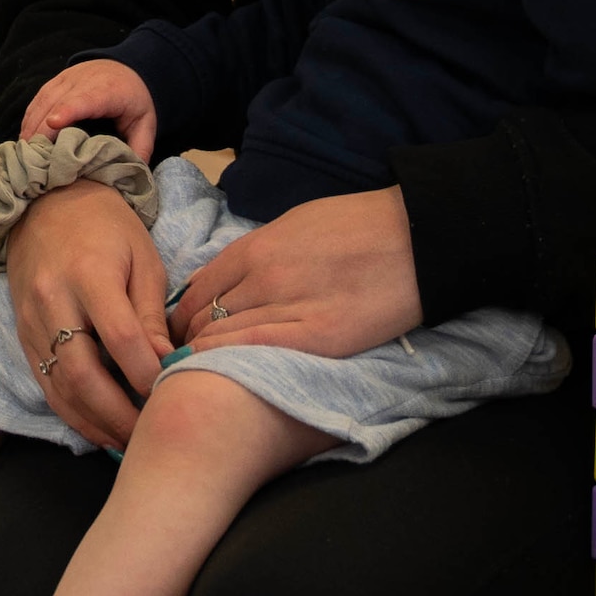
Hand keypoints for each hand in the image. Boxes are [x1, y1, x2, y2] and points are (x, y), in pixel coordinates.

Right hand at [5, 180, 168, 449]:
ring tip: (126, 442)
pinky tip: (99, 429)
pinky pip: (46, 384)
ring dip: (94, 422)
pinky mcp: (22, 335)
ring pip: (59, 387)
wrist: (46, 202)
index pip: (120, 338)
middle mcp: (53, 301)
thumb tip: (166, 363)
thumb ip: (151, 314)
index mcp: (90, 275)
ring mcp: (31, 321)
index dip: (146, 373)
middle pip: (83, 373)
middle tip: (148, 434)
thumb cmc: (107, 227)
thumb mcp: (143, 259)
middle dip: (118, 413)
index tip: (169, 391)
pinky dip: (72, 413)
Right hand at [16, 57, 160, 159]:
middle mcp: (84, 80)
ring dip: (31, 126)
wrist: (128, 68)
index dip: (68, 111)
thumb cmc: (136, 100)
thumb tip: (130, 174)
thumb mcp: (146, 124)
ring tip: (25, 153)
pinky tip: (25, 138)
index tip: (53, 124)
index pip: (85, 99)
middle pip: (57, 103)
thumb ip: (140, 148)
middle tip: (33, 159)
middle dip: (42, 129)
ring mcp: (66, 78)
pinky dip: (29, 119)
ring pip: (43, 101)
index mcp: (109, 91)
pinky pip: (37, 99)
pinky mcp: (55, 81)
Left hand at [163, 191, 421, 364]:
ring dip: (205, 354)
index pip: (198, 288)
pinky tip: (218, 370)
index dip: (182, 313)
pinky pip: (256, 349)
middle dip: (188, 338)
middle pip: (205, 316)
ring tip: (197, 370)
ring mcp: (290, 307)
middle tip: (182, 357)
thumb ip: (256, 253)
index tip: (179, 330)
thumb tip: (223, 279)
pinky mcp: (319, 337)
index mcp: (257, 247)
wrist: (416, 237)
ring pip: (224, 336)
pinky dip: (229, 359)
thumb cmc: (357, 225)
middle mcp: (264, 276)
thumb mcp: (293, 225)